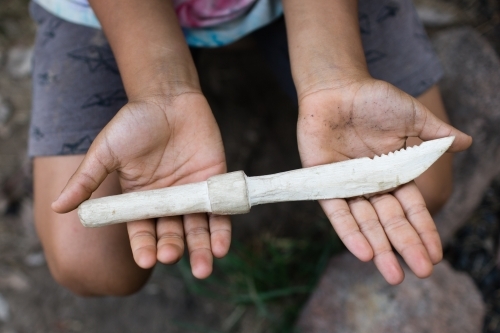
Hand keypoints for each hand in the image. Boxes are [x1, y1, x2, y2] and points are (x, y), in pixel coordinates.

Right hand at [52, 93, 229, 278]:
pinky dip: (221, 230)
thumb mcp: (105, 151)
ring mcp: (191, 194)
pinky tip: (221, 247)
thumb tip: (57, 208)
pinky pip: (219, 212)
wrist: (168, 97)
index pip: (142, 231)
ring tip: (203, 268)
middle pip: (171, 234)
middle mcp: (167, 202)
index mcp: (140, 200)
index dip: (144, 247)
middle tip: (171, 256)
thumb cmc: (133, 123)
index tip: (147, 259)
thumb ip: (86, 180)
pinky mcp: (213, 183)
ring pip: (197, 229)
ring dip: (201, 249)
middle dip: (172, 248)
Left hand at [297, 76, 471, 283]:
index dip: (423, 230)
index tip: (435, 254)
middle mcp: (371, 184)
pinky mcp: (323, 182)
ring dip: (378, 247)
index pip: (411, 208)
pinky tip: (363, 252)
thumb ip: (435, 134)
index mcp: (394, 174)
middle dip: (405, 246)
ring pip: (365, 222)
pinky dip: (348, 231)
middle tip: (420, 272)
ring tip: (392, 272)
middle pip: (390, 221)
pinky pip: (336, 211)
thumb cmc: (373, 99)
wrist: (336, 87)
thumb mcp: (410, 116)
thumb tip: (467, 142)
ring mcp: (347, 185)